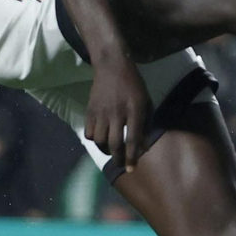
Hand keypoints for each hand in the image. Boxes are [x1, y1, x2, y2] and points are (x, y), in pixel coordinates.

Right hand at [84, 53, 151, 172]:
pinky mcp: (90, 110)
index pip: (133, 138)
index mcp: (135, 109)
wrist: (112, 67)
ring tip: (111, 151)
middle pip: (114, 143)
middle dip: (118, 159)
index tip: (132, 168)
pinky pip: (89, 132)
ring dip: (106, 150)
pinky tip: (101, 138)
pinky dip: (94, 139)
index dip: (132, 156)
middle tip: (121, 165)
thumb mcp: (146, 101)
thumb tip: (143, 147)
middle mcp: (117, 113)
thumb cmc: (134, 85)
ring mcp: (101, 112)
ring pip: (100, 140)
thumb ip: (146, 124)